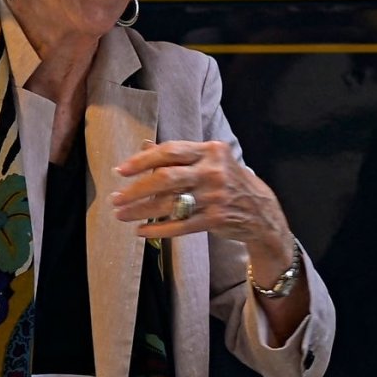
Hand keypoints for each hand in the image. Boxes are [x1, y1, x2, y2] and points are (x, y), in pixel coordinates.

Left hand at [110, 139, 297, 276]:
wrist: (260, 210)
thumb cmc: (227, 181)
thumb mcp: (208, 162)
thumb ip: (178, 155)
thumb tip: (143, 146)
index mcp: (209, 151)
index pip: (169, 151)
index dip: (142, 161)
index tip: (120, 171)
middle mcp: (213, 171)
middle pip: (166, 178)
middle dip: (136, 189)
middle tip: (115, 198)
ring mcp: (215, 196)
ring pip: (170, 204)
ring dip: (141, 210)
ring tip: (121, 215)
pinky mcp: (216, 219)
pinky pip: (181, 226)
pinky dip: (158, 229)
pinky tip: (141, 230)